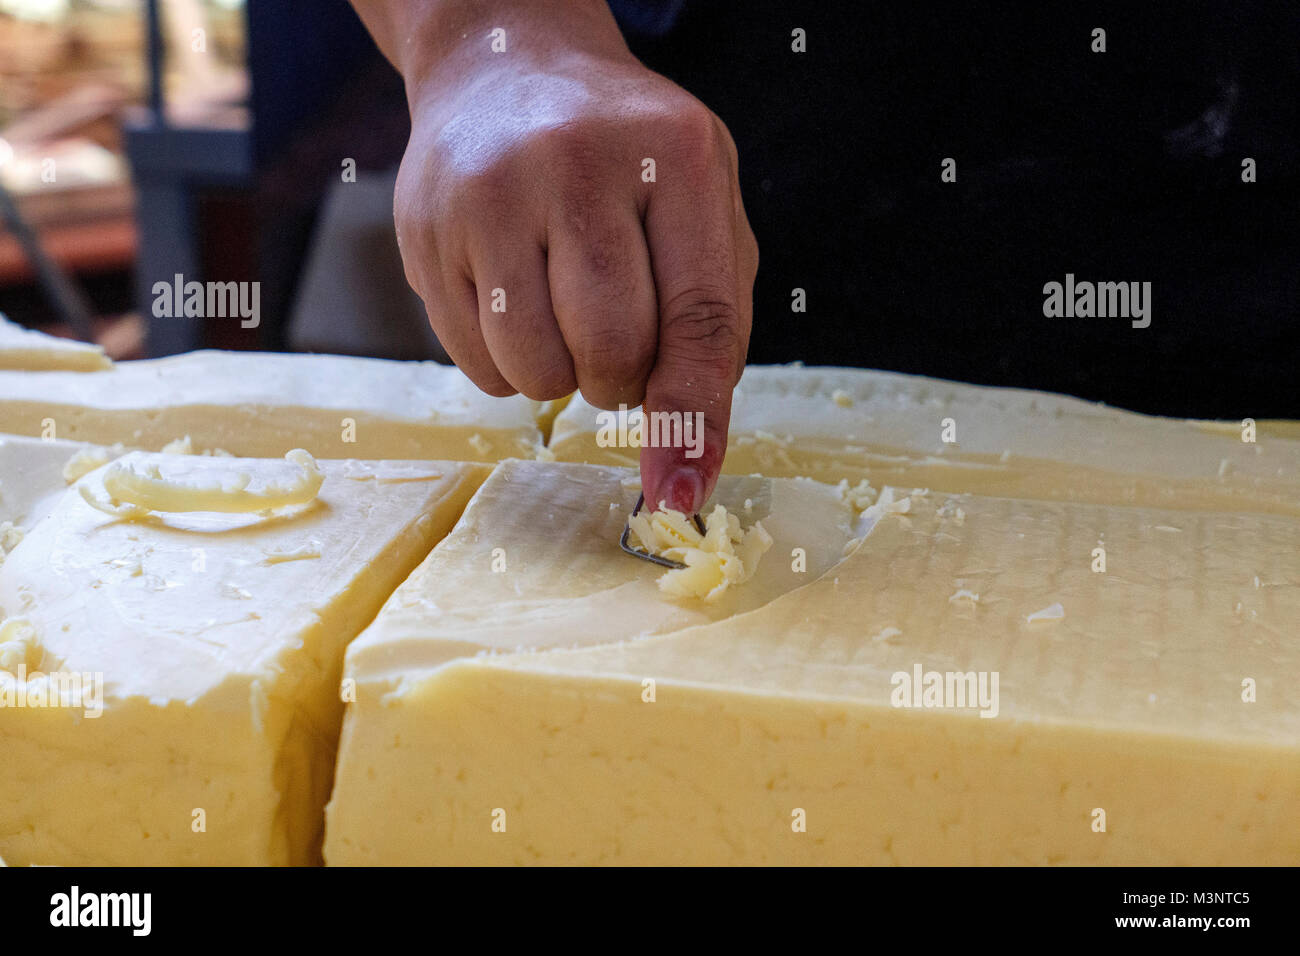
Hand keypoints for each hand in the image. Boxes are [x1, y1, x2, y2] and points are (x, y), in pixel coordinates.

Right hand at [362, 0, 757, 512]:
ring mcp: (489, 193)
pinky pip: (473, 362)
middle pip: (610, 349)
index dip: (692, 416)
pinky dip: (506, 363)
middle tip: (617, 347)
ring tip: (563, 314)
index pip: (698, 317)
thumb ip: (712, 331)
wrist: (506, 69)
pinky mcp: (424, 229)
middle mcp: (578, 164)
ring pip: (535, 368)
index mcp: (675, 156)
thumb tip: (687, 471)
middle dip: (620, 380)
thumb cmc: (627, 164)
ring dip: (560, 376)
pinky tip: (513, 300)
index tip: (681, 491)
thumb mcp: (700, 212)